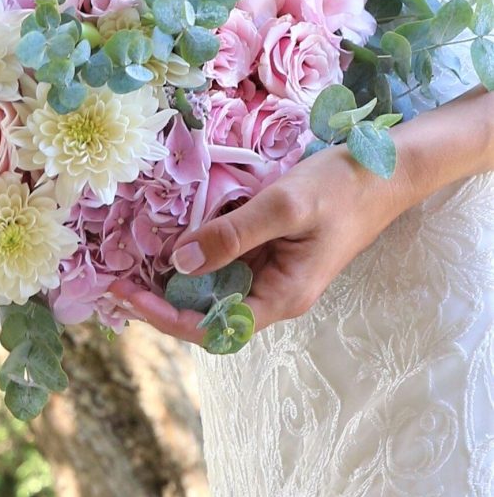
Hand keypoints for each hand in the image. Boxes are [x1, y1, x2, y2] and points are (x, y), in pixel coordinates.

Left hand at [110, 85, 492, 343]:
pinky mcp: (268, 252)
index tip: (125, 293)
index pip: (211, 327)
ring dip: (170, 280)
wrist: (385, 169)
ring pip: (210, 288)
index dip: (164, 316)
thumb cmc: (342, 187)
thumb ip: (232, 235)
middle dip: (157, 301)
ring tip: (125, 264)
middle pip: (204, 313)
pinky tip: (164, 242)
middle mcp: (272, 294)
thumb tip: (181, 263)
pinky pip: (223, 263)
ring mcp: (270, 273)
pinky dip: (192, 256)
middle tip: (111, 280)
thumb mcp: (284, 205)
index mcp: (281, 297)